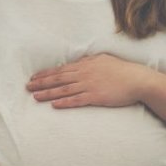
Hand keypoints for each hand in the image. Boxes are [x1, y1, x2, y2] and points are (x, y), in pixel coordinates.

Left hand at [26, 53, 153, 108]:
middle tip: (28, 87)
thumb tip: (77, 62)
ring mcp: (89, 85)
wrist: (137, 80)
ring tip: (35, 97)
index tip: (34, 78)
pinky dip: (64, 102)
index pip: (60, 70)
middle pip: (58, 79)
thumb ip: (88, 62)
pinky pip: (76, 100)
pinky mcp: (95, 97)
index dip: (45, 74)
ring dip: (48, 93)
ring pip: (64, 90)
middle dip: (41, 83)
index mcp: (85, 65)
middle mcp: (84, 74)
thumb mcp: (103, 60)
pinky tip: (54, 105)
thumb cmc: (121, 70)